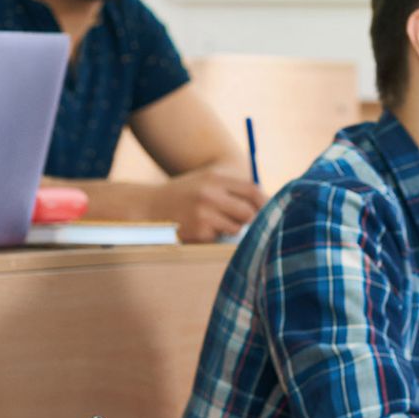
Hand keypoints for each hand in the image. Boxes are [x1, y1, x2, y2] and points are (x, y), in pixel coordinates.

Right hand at [149, 170, 265, 242]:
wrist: (148, 206)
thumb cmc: (182, 195)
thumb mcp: (205, 182)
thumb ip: (231, 189)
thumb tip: (264, 204)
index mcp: (214, 179)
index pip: (252, 190)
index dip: (265, 202)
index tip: (270, 211)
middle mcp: (210, 194)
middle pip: (248, 212)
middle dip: (250, 220)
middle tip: (244, 221)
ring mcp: (203, 214)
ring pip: (236, 228)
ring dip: (231, 229)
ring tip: (215, 222)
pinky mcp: (198, 232)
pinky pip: (219, 238)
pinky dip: (214, 236)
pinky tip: (199, 228)